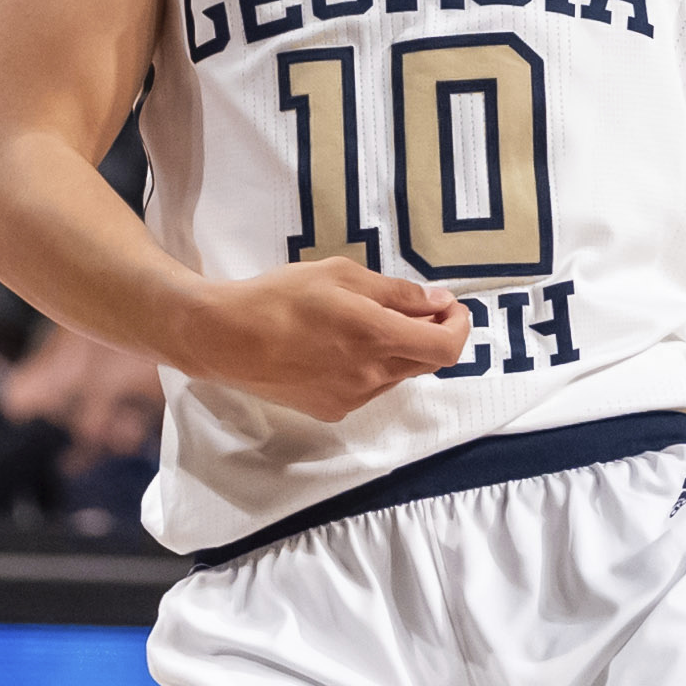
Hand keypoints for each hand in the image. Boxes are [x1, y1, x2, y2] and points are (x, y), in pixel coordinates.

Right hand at [193, 257, 469, 419]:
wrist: (227, 339)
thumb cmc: (280, 297)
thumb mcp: (341, 275)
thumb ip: (396, 292)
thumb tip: (437, 301)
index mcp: (378, 337)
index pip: (447, 347)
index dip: (459, 325)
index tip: (449, 306)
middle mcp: (372, 376)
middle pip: (428, 363)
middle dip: (433, 334)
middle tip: (418, 308)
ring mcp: (353, 398)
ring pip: (398, 375)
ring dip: (400, 351)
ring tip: (368, 323)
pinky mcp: (333, 410)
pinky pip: (369, 389)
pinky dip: (372, 367)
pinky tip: (341, 346)